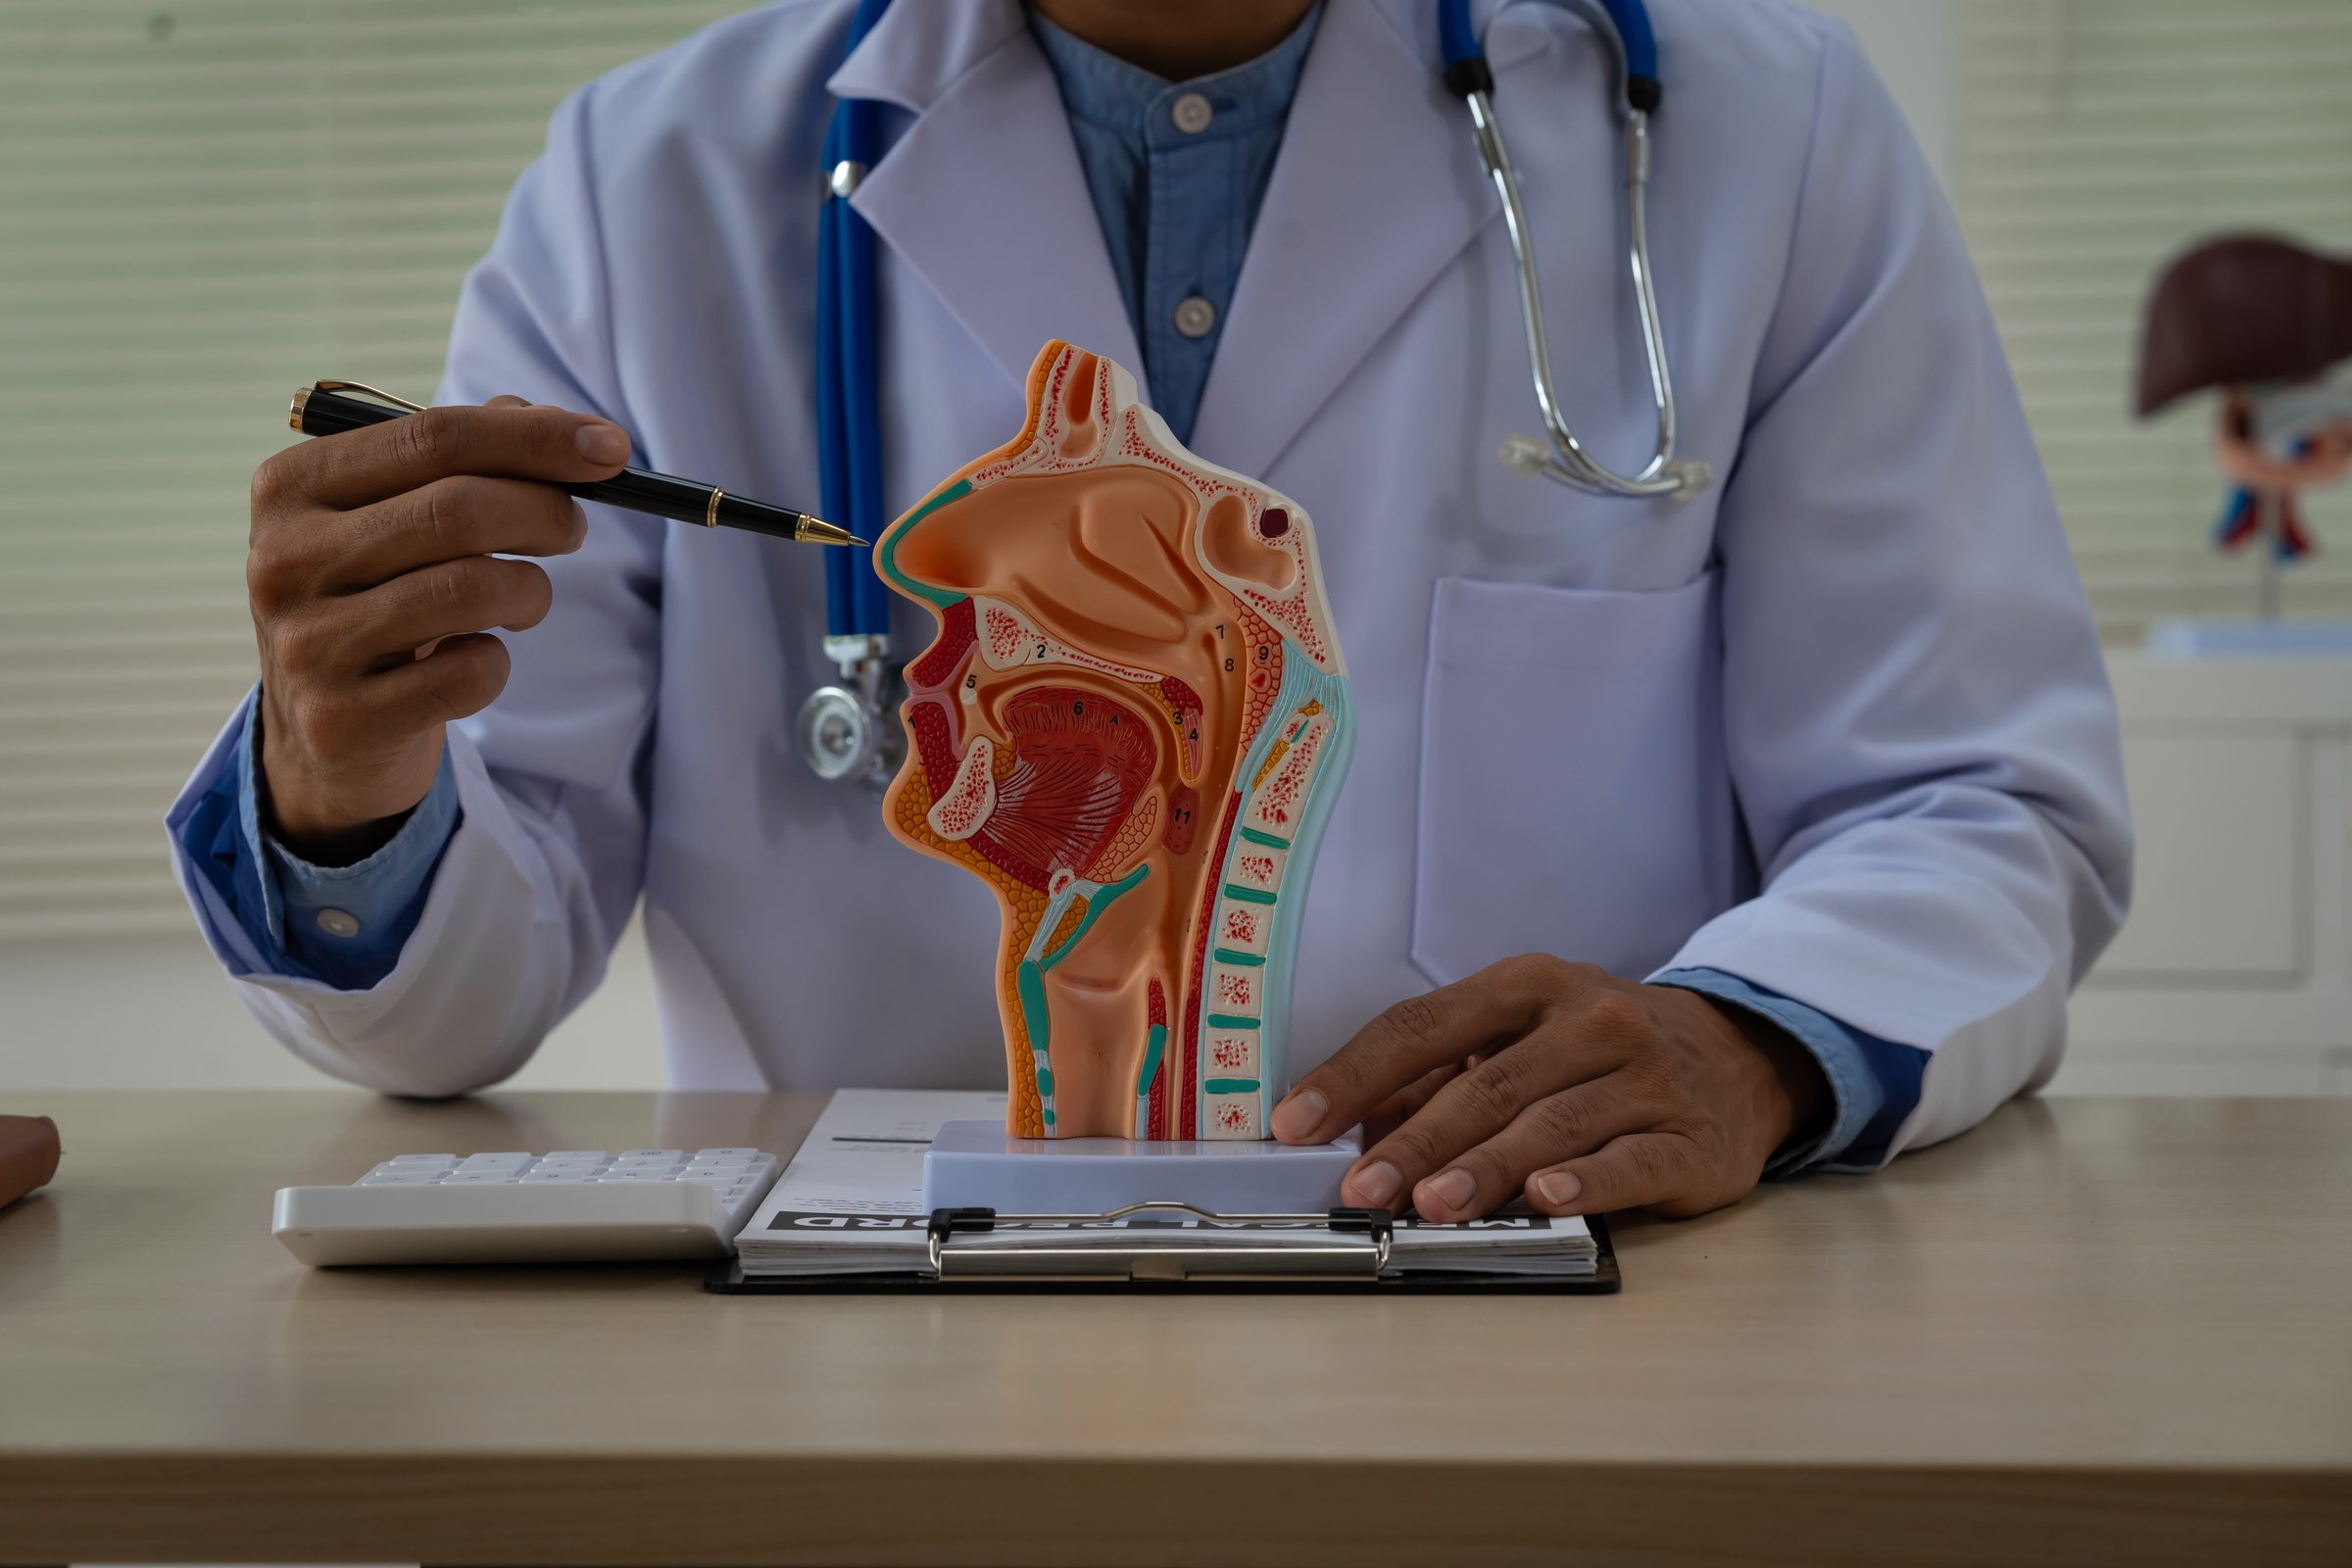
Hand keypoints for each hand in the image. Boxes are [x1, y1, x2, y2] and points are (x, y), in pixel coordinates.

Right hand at [246, 396, 629, 862]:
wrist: (324, 732)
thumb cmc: (378, 598)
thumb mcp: (397, 518)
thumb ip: (467, 459)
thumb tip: (564, 428)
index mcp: (291, 486)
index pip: (435, 437)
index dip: (538, 438)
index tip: (612, 450)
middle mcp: (282, 559)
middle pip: (459, 510)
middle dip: (546, 513)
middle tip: (573, 530)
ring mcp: (306, 643)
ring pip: (472, 589)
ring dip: (530, 591)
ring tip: (526, 599)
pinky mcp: (340, 719)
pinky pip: (470, 673)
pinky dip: (497, 663)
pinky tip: (474, 660)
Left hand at [1269, 955, 1829, 1220]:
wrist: (1741, 1056)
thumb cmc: (1604, 1051)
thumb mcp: (1526, 1036)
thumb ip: (1445, 1077)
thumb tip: (1355, 1130)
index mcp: (1529, 985)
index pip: (1423, 1025)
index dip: (1354, 1075)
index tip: (1297, 1122)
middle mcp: (1589, 1020)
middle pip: (1486, 1084)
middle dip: (1414, 1140)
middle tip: (1361, 1187)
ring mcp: (1645, 1076)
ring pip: (1551, 1124)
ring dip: (1484, 1168)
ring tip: (1429, 1208)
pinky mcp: (1692, 1137)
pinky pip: (1632, 1160)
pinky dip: (1586, 1181)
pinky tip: (1546, 1199)